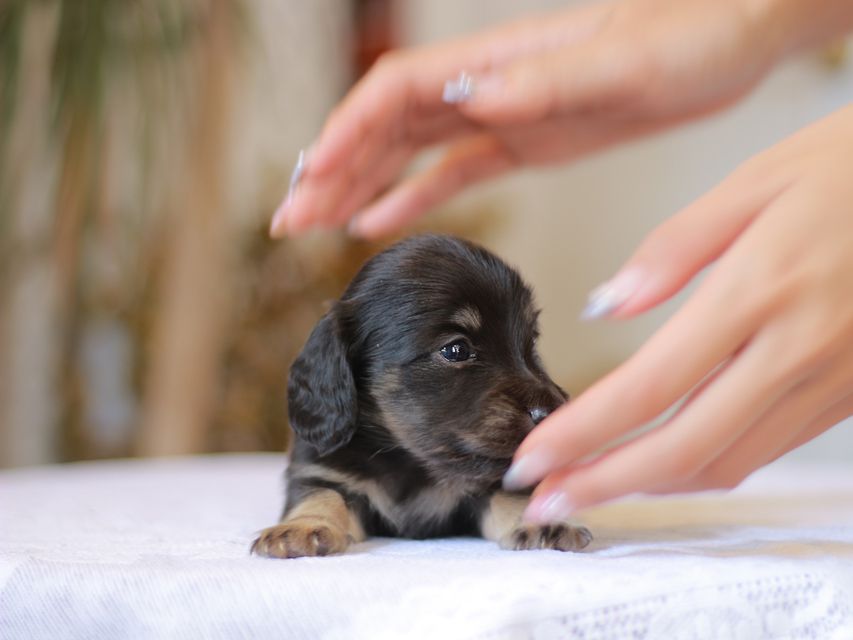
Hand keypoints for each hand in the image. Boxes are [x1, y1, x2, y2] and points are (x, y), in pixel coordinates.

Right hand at [271, 0, 804, 237]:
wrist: (734, 40)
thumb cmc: (690, 34)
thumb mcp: (623, 59)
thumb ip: (544, 81)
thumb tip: (470, 95)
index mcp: (500, 61)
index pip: (396, 94)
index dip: (346, 134)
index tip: (309, 179)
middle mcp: (488, 86)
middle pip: (386, 127)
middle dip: (333, 172)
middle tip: (289, 220)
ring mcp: (502, 115)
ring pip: (409, 153)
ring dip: (359, 188)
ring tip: (317, 226)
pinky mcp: (526, 143)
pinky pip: (453, 173)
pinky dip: (411, 197)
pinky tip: (380, 220)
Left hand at [501, 105, 852, 521]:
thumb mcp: (756, 180)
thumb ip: (673, 248)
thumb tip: (605, 307)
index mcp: (758, 291)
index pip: (648, 387)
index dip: (581, 434)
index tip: (531, 458)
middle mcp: (797, 351)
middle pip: (682, 448)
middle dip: (603, 483)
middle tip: (545, 499)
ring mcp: (833, 381)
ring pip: (727, 462)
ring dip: (652, 484)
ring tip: (592, 484)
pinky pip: (768, 449)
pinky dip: (706, 464)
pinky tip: (667, 457)